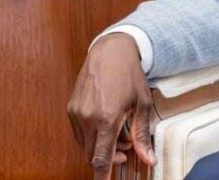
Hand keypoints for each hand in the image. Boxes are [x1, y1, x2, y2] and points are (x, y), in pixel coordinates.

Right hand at [68, 33, 156, 178]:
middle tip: (126, 147)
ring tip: (119, 132)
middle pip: (92, 155)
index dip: (103, 175)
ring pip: (86, 144)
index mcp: (106, 118)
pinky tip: (107, 124)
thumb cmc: (129, 74)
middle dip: (109, 158)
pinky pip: (80, 132)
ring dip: (101, 146)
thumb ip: (142, 135)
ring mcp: (76, 112)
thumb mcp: (141, 104)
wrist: (111, 50)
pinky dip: (93, 135)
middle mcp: (87, 117)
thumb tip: (148, 158)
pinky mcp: (71, 107)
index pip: (101, 159)